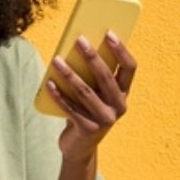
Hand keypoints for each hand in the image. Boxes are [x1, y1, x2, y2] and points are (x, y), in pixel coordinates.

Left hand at [47, 31, 136, 161]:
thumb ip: (91, 76)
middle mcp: (119, 106)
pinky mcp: (88, 129)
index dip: (121, 50)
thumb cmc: (86, 110)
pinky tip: (49, 83)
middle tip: (79, 40)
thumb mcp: (95, 93)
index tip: (109, 33)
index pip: (130, 68)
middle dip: (92, 57)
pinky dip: (58, 95)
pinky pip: (70, 108)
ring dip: (69, 74)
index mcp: (124, 93)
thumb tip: (76, 47)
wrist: (80, 147)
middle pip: (106, 77)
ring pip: (85, 92)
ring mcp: (105, 119)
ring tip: (56, 60)